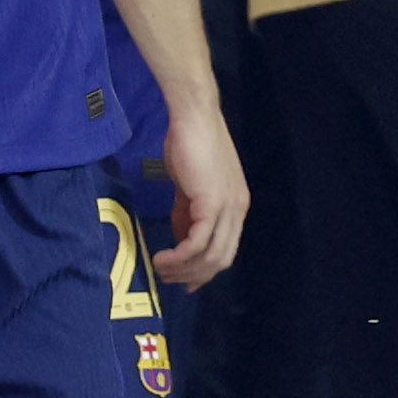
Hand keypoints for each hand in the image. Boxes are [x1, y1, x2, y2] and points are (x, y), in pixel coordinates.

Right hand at [152, 94, 247, 286]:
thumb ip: (187, 212)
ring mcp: (227, 208)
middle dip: (194, 275)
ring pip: (210, 255)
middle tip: (169, 279)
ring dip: (183, 268)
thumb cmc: (189, 144)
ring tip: (160, 268)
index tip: (184, 280)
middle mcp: (237, 210)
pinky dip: (179, 256)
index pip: (226, 250)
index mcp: (236, 206)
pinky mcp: (212, 203)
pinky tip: (162, 256)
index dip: (205, 270)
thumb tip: (181, 237)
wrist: (193, 118)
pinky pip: (197, 242)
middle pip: (220, 259)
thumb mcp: (190, 186)